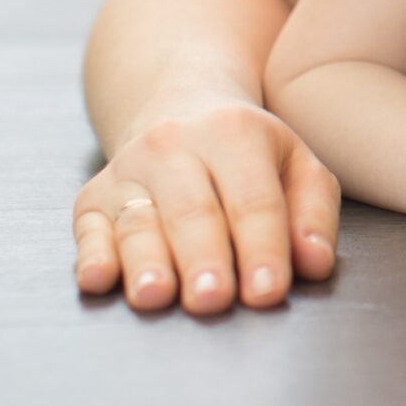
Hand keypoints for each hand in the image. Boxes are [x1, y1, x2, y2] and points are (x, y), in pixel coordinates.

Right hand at [73, 98, 338, 313]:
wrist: (180, 104)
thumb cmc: (250, 153)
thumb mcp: (296, 164)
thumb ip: (313, 212)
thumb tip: (316, 264)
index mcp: (235, 133)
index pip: (253, 199)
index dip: (262, 247)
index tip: (268, 292)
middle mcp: (174, 146)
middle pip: (193, 212)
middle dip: (204, 259)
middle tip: (213, 301)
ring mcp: (128, 171)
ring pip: (139, 223)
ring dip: (147, 262)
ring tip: (156, 296)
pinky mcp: (93, 198)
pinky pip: (89, 230)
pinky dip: (90, 256)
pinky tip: (98, 280)